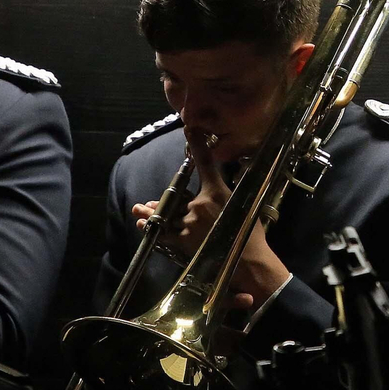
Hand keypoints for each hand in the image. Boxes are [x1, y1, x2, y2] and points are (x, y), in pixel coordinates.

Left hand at [130, 125, 289, 310]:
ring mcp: (190, 223)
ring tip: (139, 209)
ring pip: (167, 213)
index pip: (204, 163)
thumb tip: (218, 190)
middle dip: (164, 201)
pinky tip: (142, 224)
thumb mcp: (243, 206)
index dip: (197, 144)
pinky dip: (151, 228)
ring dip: (152, 212)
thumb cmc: (249, 235)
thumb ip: (226, 196)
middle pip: (177, 196)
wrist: (248, 262)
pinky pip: (163, 232)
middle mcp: (200, 205)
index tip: (189, 127)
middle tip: (147, 202)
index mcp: (216, 192)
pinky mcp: (183, 242)